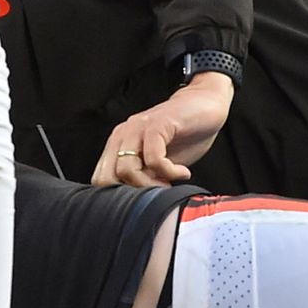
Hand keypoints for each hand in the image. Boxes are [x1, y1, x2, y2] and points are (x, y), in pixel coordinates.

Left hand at [92, 72, 233, 186]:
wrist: (206, 104)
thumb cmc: (183, 136)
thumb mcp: (158, 163)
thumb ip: (143, 177)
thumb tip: (136, 203)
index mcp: (118, 144)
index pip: (101, 178)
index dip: (122, 196)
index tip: (147, 198)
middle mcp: (123, 135)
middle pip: (108, 177)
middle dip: (133, 193)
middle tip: (158, 191)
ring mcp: (138, 127)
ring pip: (126, 168)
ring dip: (151, 184)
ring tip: (171, 182)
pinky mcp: (158, 124)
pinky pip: (153, 158)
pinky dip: (169, 172)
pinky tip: (183, 172)